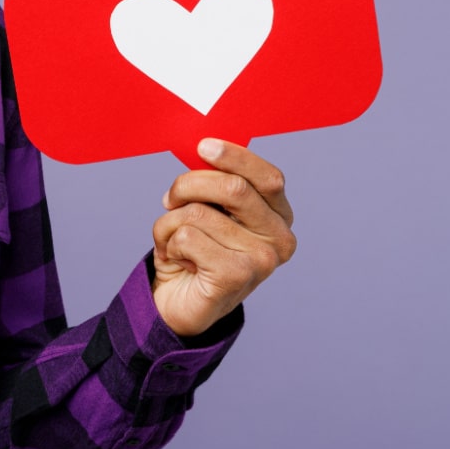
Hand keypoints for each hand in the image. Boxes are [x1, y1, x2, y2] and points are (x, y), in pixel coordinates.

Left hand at [151, 139, 295, 337]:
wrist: (178, 302)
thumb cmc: (194, 250)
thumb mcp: (207, 210)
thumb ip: (214, 185)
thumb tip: (204, 149)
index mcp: (279, 217)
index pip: (268, 177)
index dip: (235, 157)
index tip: (203, 146)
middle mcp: (280, 239)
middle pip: (233, 188)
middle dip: (188, 185)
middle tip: (170, 199)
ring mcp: (263, 261)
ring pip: (198, 213)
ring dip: (169, 223)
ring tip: (175, 242)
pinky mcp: (237, 277)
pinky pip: (187, 237)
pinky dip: (169, 243)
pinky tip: (180, 261)